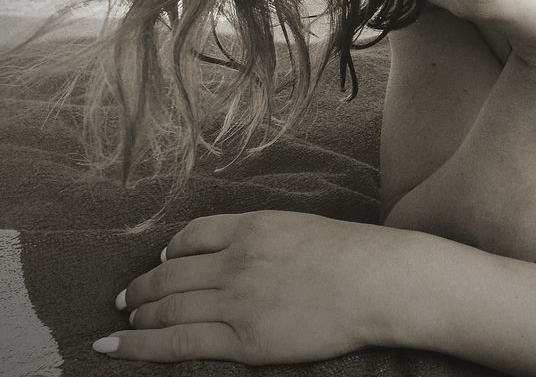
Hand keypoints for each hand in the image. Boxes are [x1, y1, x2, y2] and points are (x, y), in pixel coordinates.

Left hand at [96, 211, 402, 363]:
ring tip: (124, 325)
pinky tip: (115, 348)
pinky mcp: (241, 340)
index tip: (159, 262)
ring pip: (165, 308)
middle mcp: (235, 260)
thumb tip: (238, 249)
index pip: (191, 236)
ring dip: (137, 316)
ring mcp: (236, 300)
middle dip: (140, 288)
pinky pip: (175, 343)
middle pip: (169, 273)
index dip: (167, 252)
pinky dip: (138, 347)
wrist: (379, 281)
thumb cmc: (355, 254)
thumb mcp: (301, 227)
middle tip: (125, 300)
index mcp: (253, 227)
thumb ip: (265, 237)